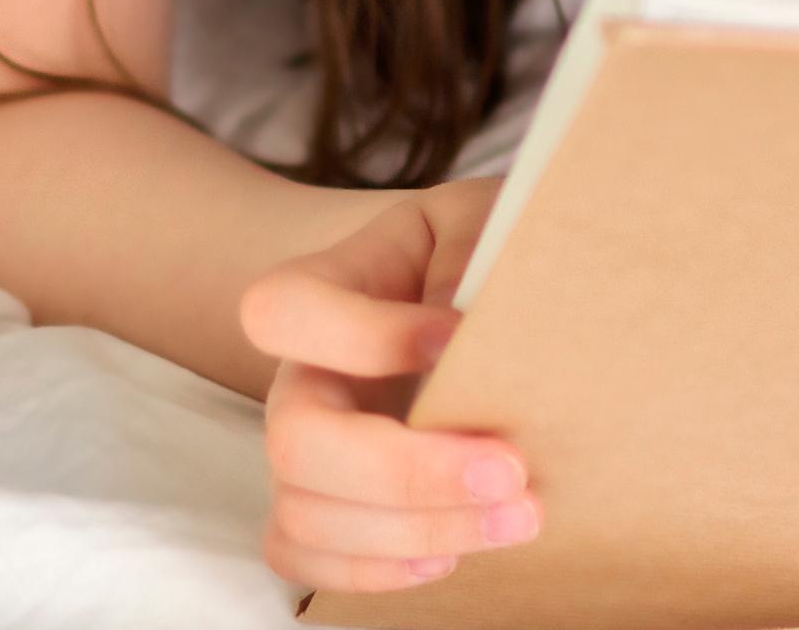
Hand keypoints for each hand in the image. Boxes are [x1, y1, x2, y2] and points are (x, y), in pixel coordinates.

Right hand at [241, 175, 533, 594]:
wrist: (495, 301)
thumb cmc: (488, 255)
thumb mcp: (491, 226)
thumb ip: (476, 253)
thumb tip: (465, 320)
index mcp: (332, 287)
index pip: (283, 310)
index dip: (362, 336)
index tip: (459, 338)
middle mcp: (303, 374)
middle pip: (295, 439)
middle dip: (408, 472)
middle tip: (512, 469)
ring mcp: (308, 445)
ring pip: (304, 513)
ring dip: (414, 532)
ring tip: (516, 517)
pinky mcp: (327, 503)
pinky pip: (300, 556)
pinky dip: (370, 571)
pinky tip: (449, 553)